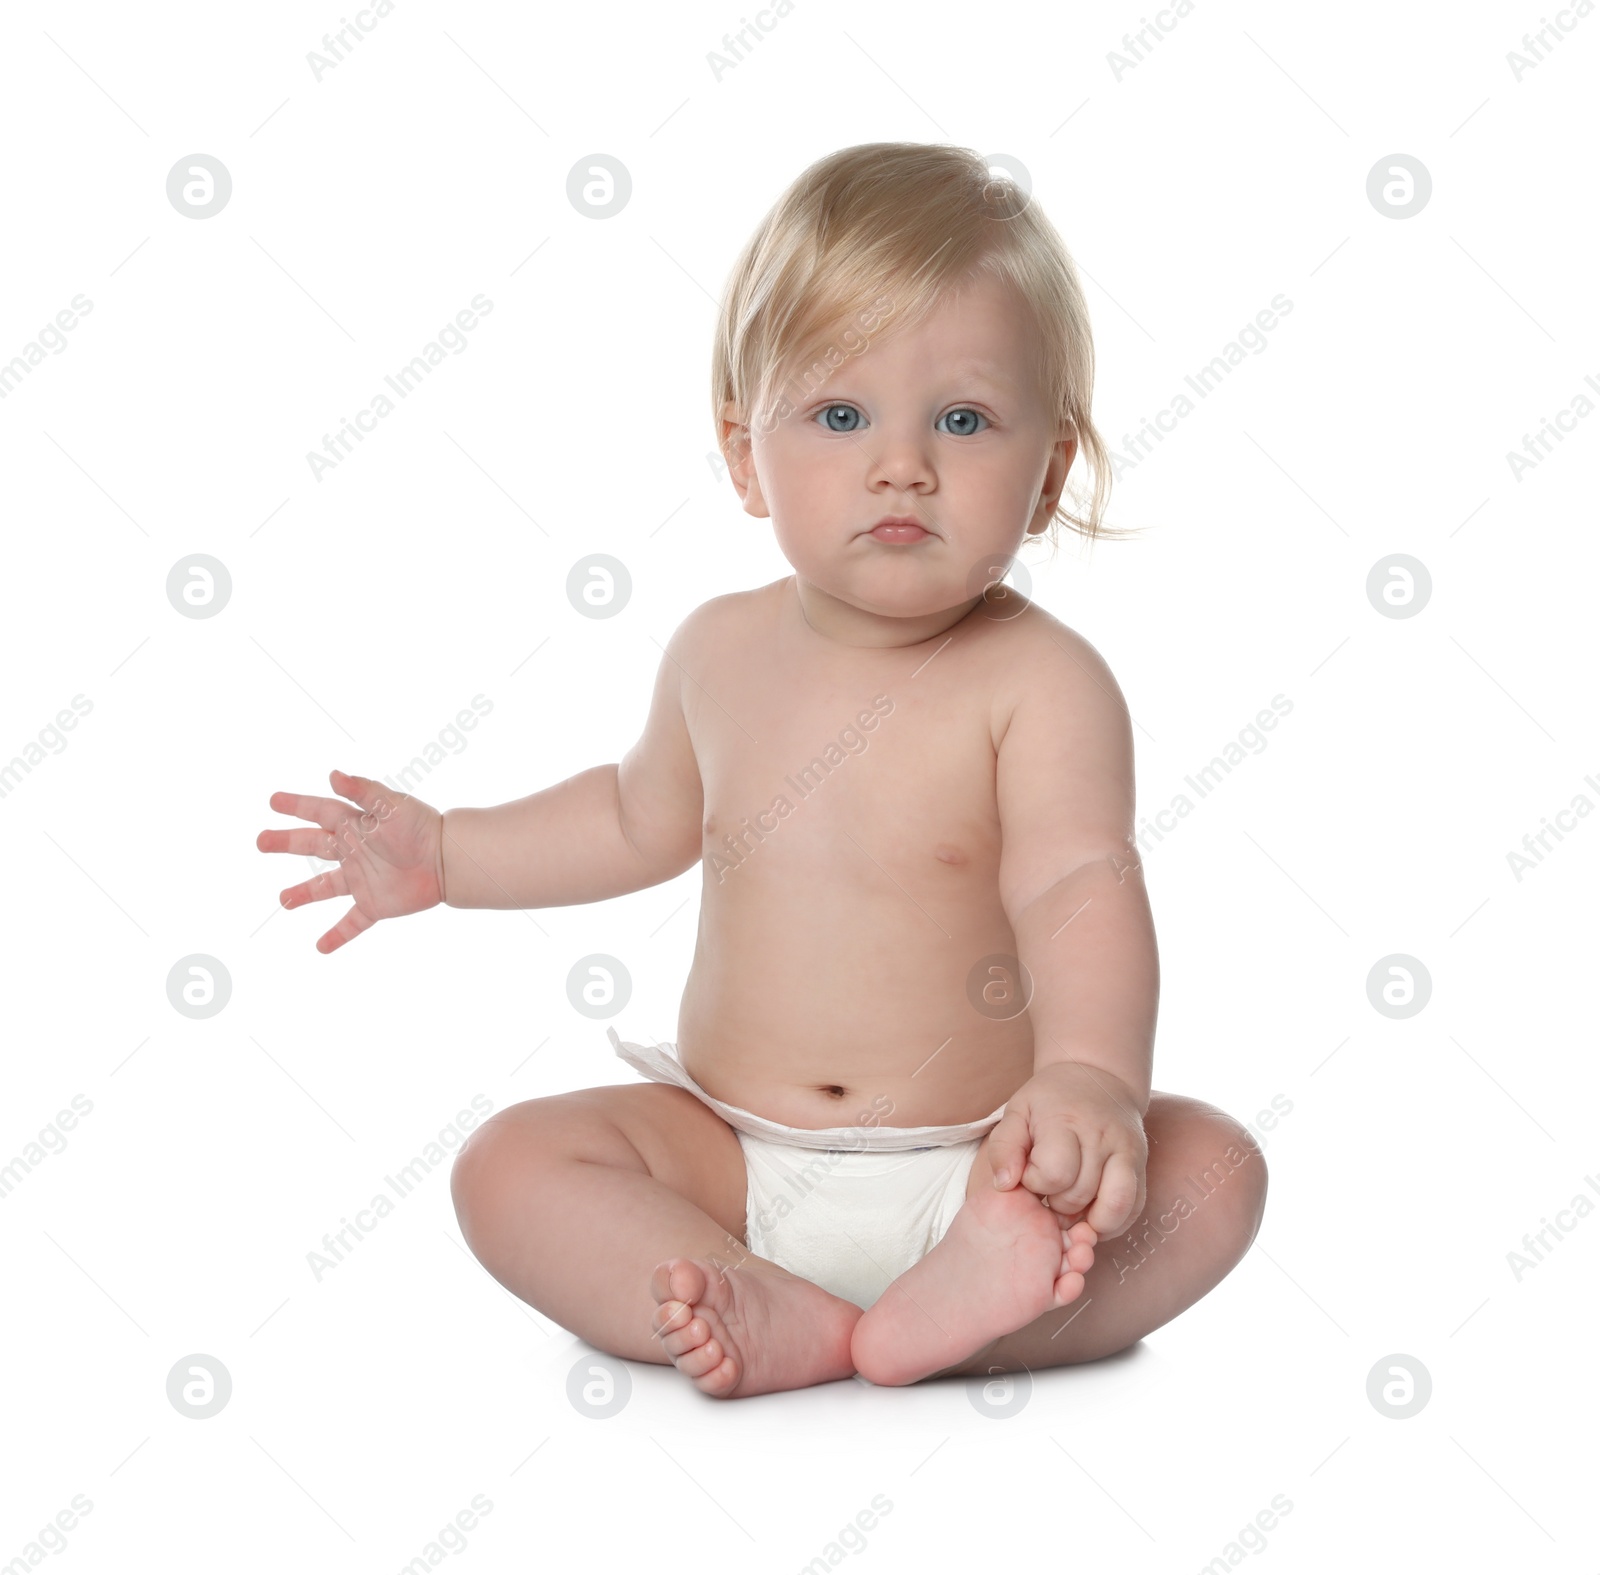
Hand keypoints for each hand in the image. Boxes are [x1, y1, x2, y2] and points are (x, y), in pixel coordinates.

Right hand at [257, 769, 443, 952]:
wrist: (449, 861)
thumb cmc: (422, 827)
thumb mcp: (391, 805)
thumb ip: (362, 791)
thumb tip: (332, 774)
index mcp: (356, 825)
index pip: (320, 812)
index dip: (297, 806)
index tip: (274, 801)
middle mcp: (354, 851)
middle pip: (313, 846)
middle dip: (287, 843)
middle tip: (261, 841)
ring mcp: (362, 879)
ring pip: (325, 887)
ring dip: (304, 894)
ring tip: (283, 901)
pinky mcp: (375, 904)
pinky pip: (352, 922)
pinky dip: (337, 935)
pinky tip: (320, 947)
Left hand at [986, 1061, 1147, 1237]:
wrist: (1098, 1076)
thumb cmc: (1051, 1100)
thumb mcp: (1018, 1111)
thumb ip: (1003, 1147)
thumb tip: (1004, 1185)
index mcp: (1066, 1121)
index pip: (1054, 1173)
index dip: (1036, 1183)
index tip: (1032, 1171)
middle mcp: (1102, 1137)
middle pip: (1079, 1195)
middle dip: (1058, 1204)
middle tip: (1050, 1189)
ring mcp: (1127, 1152)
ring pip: (1114, 1208)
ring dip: (1088, 1220)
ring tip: (1072, 1209)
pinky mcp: (1142, 1166)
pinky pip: (1133, 1208)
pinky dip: (1113, 1222)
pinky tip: (1092, 1212)